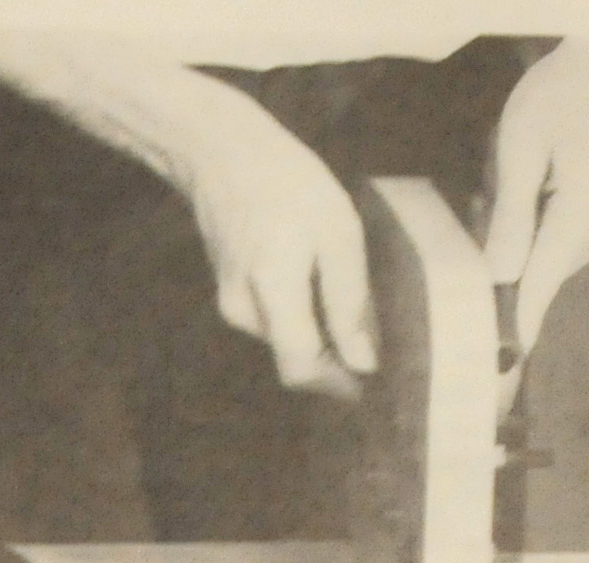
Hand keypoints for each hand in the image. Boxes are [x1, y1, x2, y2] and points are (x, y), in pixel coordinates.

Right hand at [0, 36, 376, 394]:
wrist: (219, 150)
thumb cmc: (287, 181)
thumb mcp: (336, 231)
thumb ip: (349, 300)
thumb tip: (362, 361)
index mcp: (273, 291)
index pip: (299, 367)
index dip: (334, 385)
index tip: (365, 384)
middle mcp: (243, 309)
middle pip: (294, 357)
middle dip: (331, 357)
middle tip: (369, 337)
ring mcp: (230, 303)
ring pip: (283, 339)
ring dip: (315, 331)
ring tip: (343, 296)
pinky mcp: (228, 293)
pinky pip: (270, 319)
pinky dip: (297, 313)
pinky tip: (314, 279)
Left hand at [484, 40, 588, 343]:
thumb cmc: (568, 88)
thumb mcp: (524, 142)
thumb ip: (511, 214)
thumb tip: (499, 275)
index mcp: (587, 205)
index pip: (544, 278)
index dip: (521, 319)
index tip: (505, 360)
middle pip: (547, 264)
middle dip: (512, 249)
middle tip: (491, 193)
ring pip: (558, 249)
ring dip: (529, 229)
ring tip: (522, 171)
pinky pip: (573, 231)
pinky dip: (547, 216)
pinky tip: (543, 173)